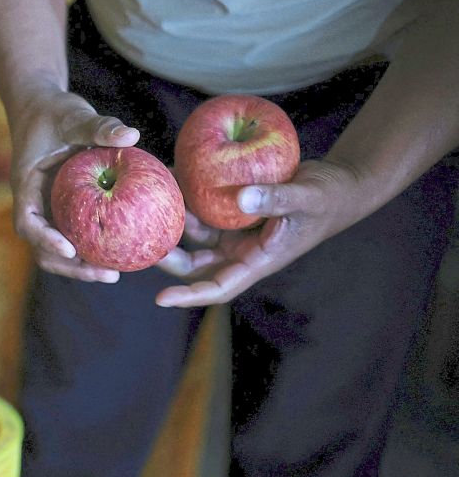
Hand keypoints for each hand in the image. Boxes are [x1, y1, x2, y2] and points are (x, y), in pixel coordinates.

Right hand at [9, 88, 140, 281]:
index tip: (70, 249)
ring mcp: (47, 212)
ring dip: (81, 267)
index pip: (27, 221)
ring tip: (114, 273)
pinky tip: (121, 251)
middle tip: (108, 274)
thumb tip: (132, 136)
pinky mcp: (63, 212)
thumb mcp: (74, 115)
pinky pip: (75, 236)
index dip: (45, 240)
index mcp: (26, 187)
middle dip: (71, 267)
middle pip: (42, 249)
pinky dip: (92, 248)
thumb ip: (100, 126)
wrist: (42, 110)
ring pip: (57, 251)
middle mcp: (34, 205)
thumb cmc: (54, 113)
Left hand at [154, 160, 367, 306]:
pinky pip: (203, 208)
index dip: (189, 296)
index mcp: (256, 262)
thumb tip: (241, 199)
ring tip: (151, 199)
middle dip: (166, 255)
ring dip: (172, 220)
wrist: (338, 185)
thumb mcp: (305, 197)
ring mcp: (233, 232)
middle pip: (194, 263)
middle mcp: (239, 252)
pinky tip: (170, 177)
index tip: (160, 298)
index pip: (218, 288)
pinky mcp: (231, 212)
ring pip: (194, 234)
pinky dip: (187, 198)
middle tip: (139, 238)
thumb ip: (275, 199)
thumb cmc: (326, 198)